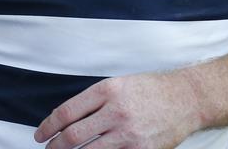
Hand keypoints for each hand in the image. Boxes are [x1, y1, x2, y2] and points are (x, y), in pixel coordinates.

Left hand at [35, 72, 200, 148]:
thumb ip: (91, 100)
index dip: (48, 126)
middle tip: (48, 148)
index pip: (66, 113)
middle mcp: (117, 112)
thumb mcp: (117, 84)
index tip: (40, 134)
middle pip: (74, 135)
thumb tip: (62, 118)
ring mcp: (130, 133)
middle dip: (55, 146)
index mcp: (107, 91)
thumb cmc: (149, 90)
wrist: (186, 99)